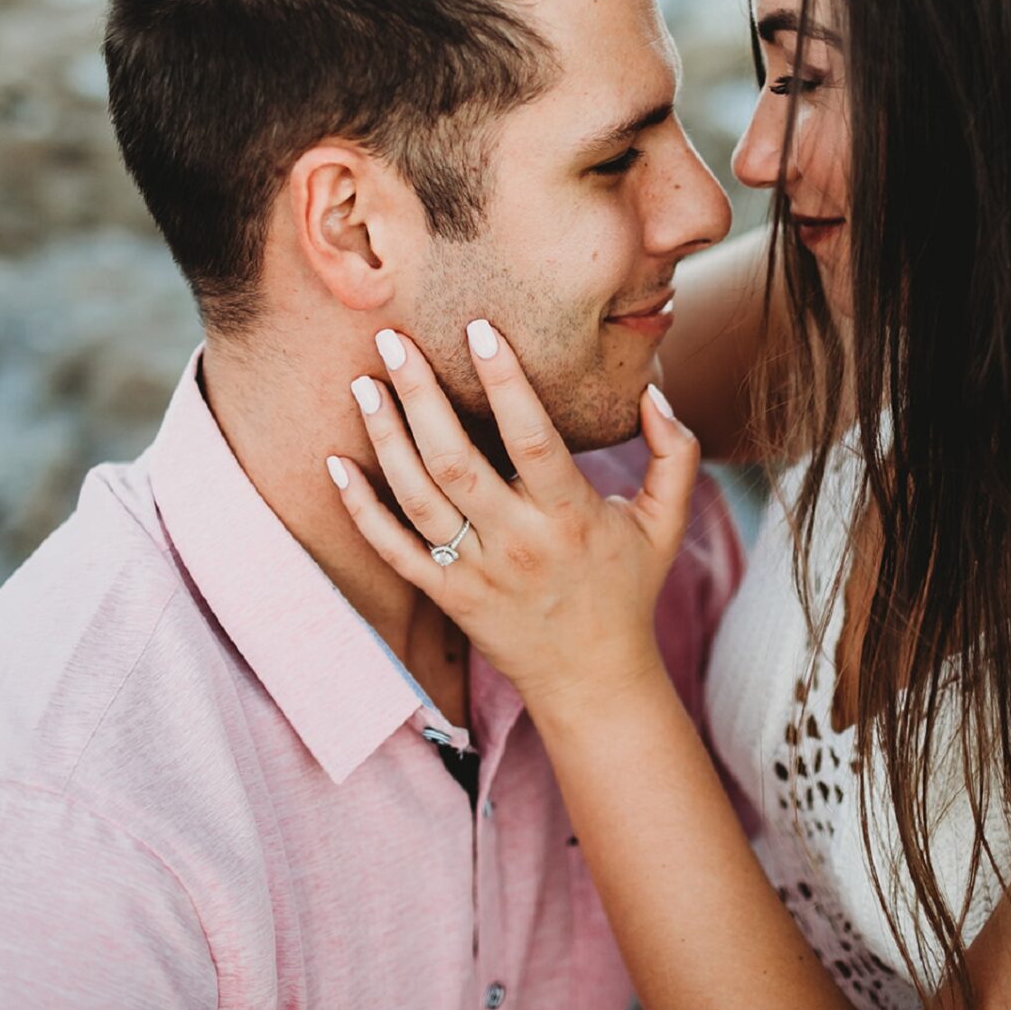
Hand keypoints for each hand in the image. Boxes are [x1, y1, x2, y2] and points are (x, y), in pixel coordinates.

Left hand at [332, 324, 698, 723]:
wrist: (592, 680)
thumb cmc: (626, 591)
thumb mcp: (666, 523)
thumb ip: (674, 453)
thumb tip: (654, 390)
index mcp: (571, 516)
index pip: (533, 438)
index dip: (504, 381)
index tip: (478, 330)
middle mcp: (519, 542)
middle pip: (457, 461)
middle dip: (420, 396)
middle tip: (393, 342)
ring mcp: (477, 572)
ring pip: (418, 497)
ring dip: (384, 438)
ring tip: (363, 385)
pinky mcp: (448, 596)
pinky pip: (393, 550)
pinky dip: (360, 509)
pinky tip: (336, 465)